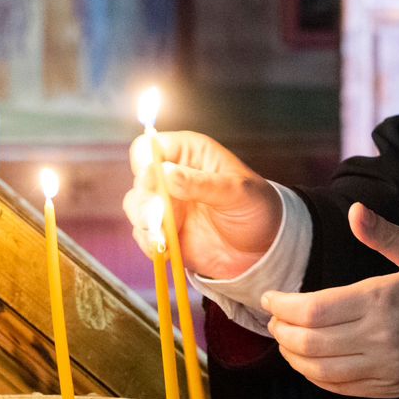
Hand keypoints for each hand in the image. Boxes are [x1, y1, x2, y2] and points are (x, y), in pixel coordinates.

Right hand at [125, 130, 282, 279]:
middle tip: (158, 218)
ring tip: (164, 240)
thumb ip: (201, 183)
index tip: (152, 180)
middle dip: (145, 200)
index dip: (145, 161)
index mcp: (189, 153)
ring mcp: (166, 204)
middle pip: (139, 180)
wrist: (262, 247)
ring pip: (136, 207)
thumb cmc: (256, 207)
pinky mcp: (164, 231)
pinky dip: (151, 245)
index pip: (150, 147)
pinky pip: (143, 236)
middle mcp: (171, 175)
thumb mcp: (236, 191)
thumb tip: (165, 172)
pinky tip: (169, 251)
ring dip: (145, 224)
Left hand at [260, 203, 398, 398]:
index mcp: (380, 300)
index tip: (269, 298)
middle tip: (272, 320)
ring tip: (285, 342)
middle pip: (308, 342)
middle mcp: (376, 338)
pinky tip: (311, 366)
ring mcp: (382, 368)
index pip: (312, 310)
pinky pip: (342, 389)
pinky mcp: (391, 388)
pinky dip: (318, 379)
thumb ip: (385, 235)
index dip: (281, 306)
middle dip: (281, 331)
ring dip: (294, 358)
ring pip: (320, 371)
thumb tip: (354, 211)